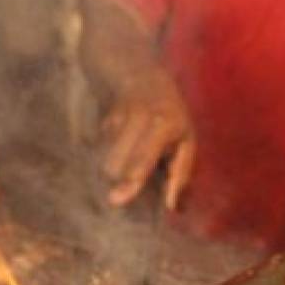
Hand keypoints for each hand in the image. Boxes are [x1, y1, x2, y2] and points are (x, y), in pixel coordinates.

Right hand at [101, 66, 195, 210]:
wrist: (143, 77)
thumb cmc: (172, 116)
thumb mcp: (186, 141)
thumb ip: (180, 175)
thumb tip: (171, 207)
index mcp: (163, 125)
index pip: (142, 159)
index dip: (130, 181)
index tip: (116, 200)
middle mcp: (138, 119)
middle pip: (114, 164)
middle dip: (117, 179)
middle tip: (125, 185)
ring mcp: (117, 117)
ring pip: (103, 158)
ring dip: (111, 168)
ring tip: (125, 161)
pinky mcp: (103, 119)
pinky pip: (98, 147)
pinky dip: (105, 154)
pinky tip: (116, 146)